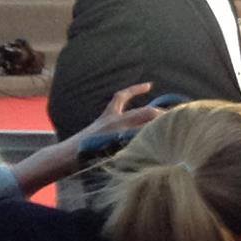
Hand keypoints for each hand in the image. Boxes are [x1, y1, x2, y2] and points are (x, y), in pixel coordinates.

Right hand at [12, 83, 162, 194]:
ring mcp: (118, 133)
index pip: (122, 96)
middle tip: (175, 117)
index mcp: (107, 117)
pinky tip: (160, 149)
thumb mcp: (96, 135)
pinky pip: (138, 142)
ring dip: (159, 126)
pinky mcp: (118, 145)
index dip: (136, 89)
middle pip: (144, 112)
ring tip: (173, 128)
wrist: (66, 156)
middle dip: (161, 114)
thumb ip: (113, 132)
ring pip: (144, 124)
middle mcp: (114, 121)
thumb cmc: (79, 150)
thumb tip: (131, 135)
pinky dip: (148, 144)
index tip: (149, 84)